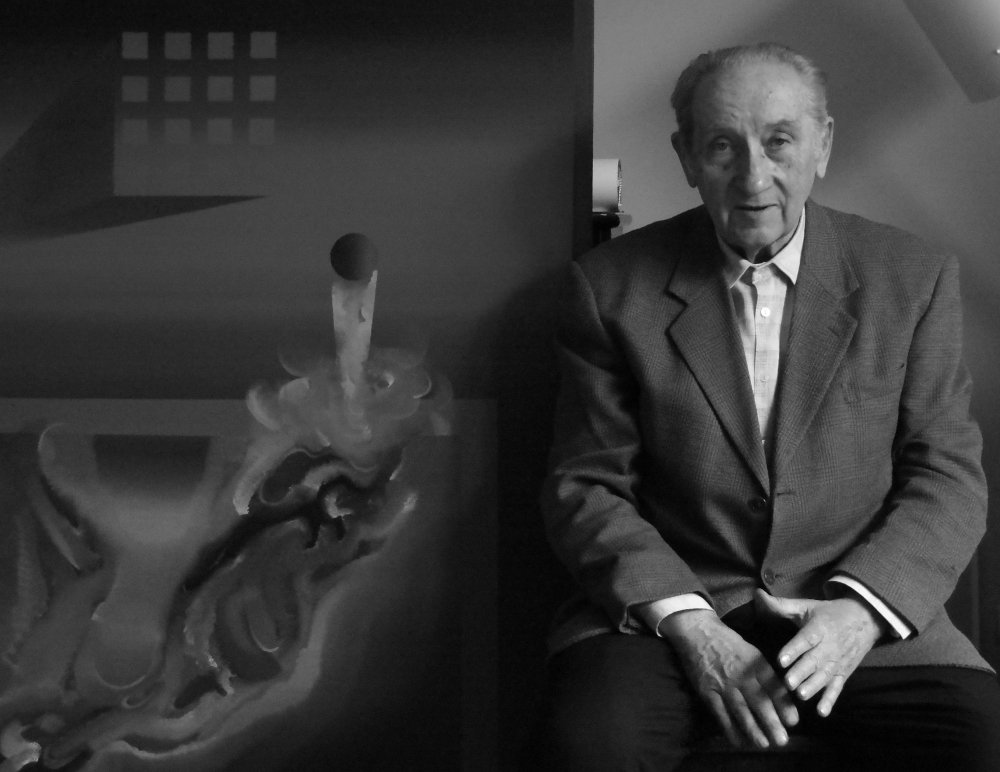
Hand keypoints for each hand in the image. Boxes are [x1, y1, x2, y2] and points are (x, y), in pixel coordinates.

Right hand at [659, 609, 798, 748]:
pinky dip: (730, 729)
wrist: (696, 631)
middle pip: (759, 701)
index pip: (773, 687)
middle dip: (772, 723)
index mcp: (755, 662)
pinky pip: (720, 713)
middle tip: (782, 740)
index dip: (784, 705)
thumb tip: (779, 696)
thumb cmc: (727, 641)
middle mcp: (741, 674)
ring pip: (740, 710)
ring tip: (764, 744)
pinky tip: (738, 741)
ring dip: (753, 729)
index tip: (793, 721)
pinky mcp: (706, 691)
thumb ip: (763, 672)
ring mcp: (723, 683)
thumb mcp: (750, 651)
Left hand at [754, 589, 885, 716]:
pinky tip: (821, 712)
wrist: (865, 619)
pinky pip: (838, 688)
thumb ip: (781, 605)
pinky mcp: (844, 673)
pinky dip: (830, 700)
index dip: (794, 649)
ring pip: (825, 676)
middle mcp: (830, 646)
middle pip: (815, 661)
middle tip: (788, 683)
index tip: (781, 659)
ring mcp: (838, 662)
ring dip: (813, 686)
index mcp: (820, 628)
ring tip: (800, 694)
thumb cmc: (829, 613)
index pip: (806, 639)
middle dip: (801, 672)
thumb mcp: (807, 606)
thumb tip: (757, 595)